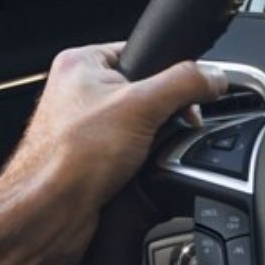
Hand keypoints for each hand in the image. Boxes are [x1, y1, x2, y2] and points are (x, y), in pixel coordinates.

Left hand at [0, 44, 222, 264]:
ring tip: (145, 153)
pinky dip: (144, 161)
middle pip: (147, 90)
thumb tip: (215, 76)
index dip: (170, 72)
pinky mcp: (92, 158)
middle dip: (165, 113)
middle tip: (167, 127)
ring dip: (154, 141)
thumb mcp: (142, 105)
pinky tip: (137, 170)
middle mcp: (79, 93)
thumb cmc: (69, 158)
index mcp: (81, 64)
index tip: (189, 93)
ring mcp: (84, 127)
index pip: (142, 52)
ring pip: (142, 125)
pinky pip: (134, 151)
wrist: (49, 213)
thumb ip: (185, 83)